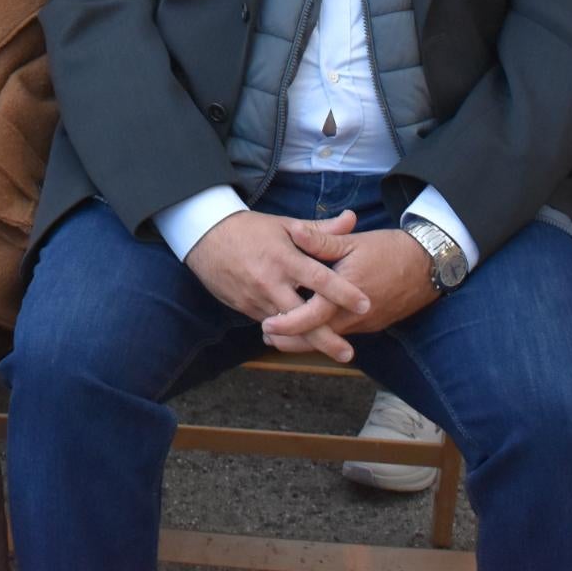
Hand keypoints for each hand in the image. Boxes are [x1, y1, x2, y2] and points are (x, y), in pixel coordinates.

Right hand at [182, 210, 372, 361]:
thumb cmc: (249, 229)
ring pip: (287, 327)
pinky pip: (270, 325)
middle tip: (348, 353)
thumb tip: (352, 219)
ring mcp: (257, 298)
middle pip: (303, 316)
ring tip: (333, 352)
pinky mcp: (245, 308)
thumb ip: (320, 229)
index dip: (343, 293)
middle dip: (326, 338)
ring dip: (308, 341)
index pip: (319, 279)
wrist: (205, 237)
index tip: (365, 305)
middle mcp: (271, 282)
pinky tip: (303, 341)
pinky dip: (287, 333)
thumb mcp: (285, 225)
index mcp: (284, 258)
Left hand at [259, 228, 438, 350]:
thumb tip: (294, 232)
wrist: (429, 265)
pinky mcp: (372, 323)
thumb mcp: (354, 242)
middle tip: (267, 335)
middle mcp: (355, 316)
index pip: (312, 316)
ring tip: (281, 334)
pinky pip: (344, 332)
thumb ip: (322, 242)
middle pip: (318, 336)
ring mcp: (365, 323)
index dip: (288, 323)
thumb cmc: (391, 250)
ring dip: (307, 337)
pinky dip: (325, 331)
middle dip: (291, 340)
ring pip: (331, 337)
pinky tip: (312, 324)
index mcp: (347, 295)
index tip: (266, 324)